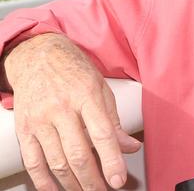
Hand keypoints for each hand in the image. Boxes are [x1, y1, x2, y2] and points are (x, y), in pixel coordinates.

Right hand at [3, 33, 140, 189]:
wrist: (38, 56)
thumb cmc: (73, 70)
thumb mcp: (101, 88)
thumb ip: (114, 121)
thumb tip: (130, 146)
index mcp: (85, 95)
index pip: (102, 134)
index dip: (112, 160)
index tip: (118, 179)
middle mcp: (61, 108)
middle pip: (78, 153)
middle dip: (93, 179)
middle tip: (104, 189)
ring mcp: (40, 119)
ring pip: (56, 162)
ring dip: (73, 184)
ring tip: (86, 190)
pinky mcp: (24, 129)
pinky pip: (33, 162)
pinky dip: (45, 182)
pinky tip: (56, 189)